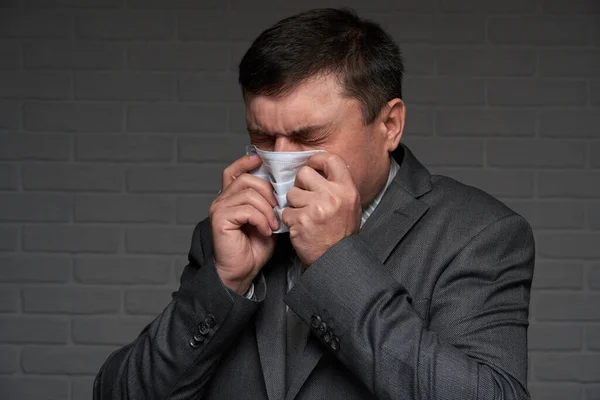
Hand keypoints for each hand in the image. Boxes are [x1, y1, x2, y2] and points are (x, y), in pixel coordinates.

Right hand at [209, 154, 279, 294]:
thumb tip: (281, 188)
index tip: (260, 159)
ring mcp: (219, 208)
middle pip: (247, 180)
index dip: (245, 162)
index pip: (234, 172)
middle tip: (277, 211)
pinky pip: (247, 209)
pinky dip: (261, 219)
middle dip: (268, 193)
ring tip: (272, 225)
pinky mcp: (220, 219)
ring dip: (267, 210)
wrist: (242, 271)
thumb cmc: (254, 248)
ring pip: (249, 194)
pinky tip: (266, 231)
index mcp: (231, 198)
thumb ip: (269, 203)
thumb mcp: (267, 220)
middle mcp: (222, 200)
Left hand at [282, 152, 360, 264]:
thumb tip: (320, 168)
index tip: (312, 166)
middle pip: (304, 173)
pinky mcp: (301, 221)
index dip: (317, 160)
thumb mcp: (350, 205)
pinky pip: (286, 212)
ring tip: (305, 216)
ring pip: (291, 193)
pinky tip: (301, 227)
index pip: (330, 159)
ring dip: (294, 205)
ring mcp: (315, 209)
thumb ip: (337, 186)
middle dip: (300, 184)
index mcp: (347, 189)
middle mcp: (332, 196)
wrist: (337, 260)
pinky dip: (290, 220)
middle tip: (305, 197)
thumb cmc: (342, 233)